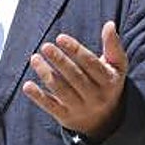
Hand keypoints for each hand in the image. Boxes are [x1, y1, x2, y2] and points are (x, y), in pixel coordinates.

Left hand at [22, 20, 127, 140]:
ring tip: (34, 58)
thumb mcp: (117, 67)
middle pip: (75, 77)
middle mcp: (96, 96)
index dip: (75, 50)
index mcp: (109, 81)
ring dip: (46, 74)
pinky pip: (50, 106)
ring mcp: (80, 107)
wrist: (105, 120)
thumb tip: (110, 24)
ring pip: (61, 90)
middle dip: (59, 61)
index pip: (91, 64)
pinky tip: (27, 85)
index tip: (60, 38)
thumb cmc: (107, 84)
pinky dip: (38, 97)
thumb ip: (113, 46)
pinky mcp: (65, 116)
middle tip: (45, 46)